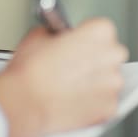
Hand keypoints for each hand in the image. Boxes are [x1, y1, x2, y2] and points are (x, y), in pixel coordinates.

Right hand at [0, 18, 127, 136]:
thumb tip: (58, 37)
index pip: (102, 30)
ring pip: (110, 80)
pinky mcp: (110, 106)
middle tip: (74, 66)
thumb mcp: (39, 35)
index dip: (87, 38)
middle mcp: (113, 55)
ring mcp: (114, 83)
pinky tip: (75, 101)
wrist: (24, 104)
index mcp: (100, 32)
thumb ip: (57, 33)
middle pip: (111, 54)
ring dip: (96, 82)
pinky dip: (94, 104)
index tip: (79, 44)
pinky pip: (106, 102)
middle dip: (96, 59)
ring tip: (71, 87)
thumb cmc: (30, 71)